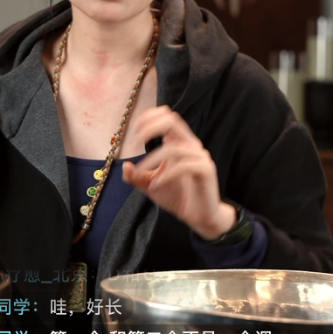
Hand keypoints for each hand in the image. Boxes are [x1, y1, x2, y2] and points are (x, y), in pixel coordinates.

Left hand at [122, 106, 236, 238]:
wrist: (199, 217)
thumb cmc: (177, 197)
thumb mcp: (151, 186)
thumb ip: (137, 177)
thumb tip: (126, 165)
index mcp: (179, 142)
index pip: (166, 116)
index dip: (148, 119)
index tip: (134, 136)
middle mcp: (191, 145)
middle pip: (172, 120)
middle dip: (150, 128)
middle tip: (136, 143)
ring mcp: (200, 156)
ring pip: (172, 149)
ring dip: (150, 161)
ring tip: (140, 175)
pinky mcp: (206, 170)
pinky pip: (183, 166)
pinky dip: (165, 176)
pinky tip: (155, 186)